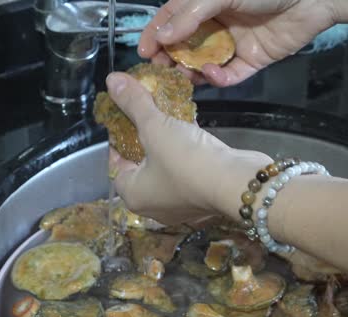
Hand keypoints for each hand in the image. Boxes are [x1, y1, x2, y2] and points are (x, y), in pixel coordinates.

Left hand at [105, 72, 272, 224]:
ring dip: (166, 142)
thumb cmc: (186, 160)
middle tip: (146, 111)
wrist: (236, 183)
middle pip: (141, 164)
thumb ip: (133, 103)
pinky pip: (187, 168)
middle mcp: (153, 204)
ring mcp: (180, 203)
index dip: (118, 137)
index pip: (115, 164)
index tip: (125, 115)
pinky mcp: (203, 195)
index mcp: (133, 195)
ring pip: (166, 166)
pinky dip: (186, 149)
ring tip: (166, 114)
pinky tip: (189, 125)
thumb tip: (111, 80)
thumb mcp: (155, 127)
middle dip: (143, 136)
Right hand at [138, 0, 337, 86]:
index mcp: (206, 3)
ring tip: (184, 75)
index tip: (143, 52)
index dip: (156, 34)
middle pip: (185, 45)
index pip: (173, 19)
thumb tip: (163, 35)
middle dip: (170, 58)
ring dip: (192, 71)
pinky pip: (230, 75)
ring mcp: (233, 43)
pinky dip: (219, 78)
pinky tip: (213, 74)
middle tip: (160, 71)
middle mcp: (217, 23)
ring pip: (204, 63)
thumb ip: (190, 15)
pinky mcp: (251, 61)